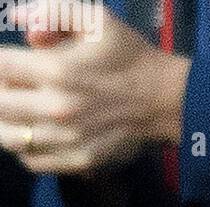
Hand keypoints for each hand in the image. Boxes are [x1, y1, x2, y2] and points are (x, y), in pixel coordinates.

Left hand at [0, 2, 190, 175]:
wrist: (167, 99)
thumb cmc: (128, 55)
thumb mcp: (95, 18)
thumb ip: (52, 10)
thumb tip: (22, 20)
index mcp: (57, 70)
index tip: (11, 63)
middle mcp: (58, 109)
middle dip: (0, 91)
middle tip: (13, 85)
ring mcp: (69, 139)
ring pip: (9, 138)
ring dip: (5, 123)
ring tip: (17, 111)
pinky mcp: (79, 160)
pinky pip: (32, 161)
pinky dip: (22, 148)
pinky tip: (32, 133)